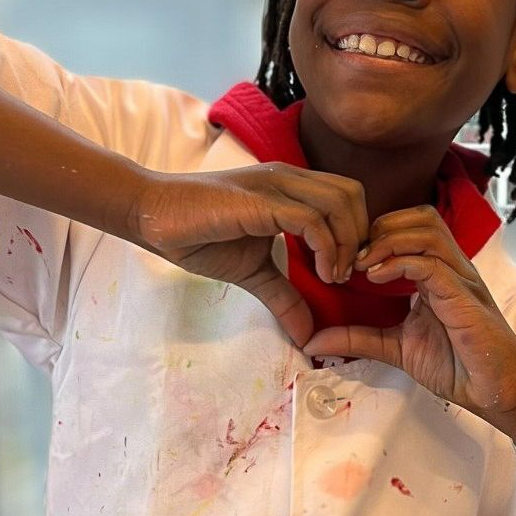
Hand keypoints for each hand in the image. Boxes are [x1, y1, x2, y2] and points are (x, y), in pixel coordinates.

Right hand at [126, 164, 368, 347]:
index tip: (348, 272)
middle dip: (361, 236)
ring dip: (347, 244)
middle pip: (353, 195)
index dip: (358, 232)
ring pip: (339, 203)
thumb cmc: (200, 236)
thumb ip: (285, 297)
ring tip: (334, 277)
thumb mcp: (254, 273)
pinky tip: (321, 274)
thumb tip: (307, 336)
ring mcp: (276, 186)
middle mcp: (289, 179)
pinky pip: (311, 220)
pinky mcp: (261, 201)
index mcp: (291, 188)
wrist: (154, 217)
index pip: (348, 197)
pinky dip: (327, 248)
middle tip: (348, 275)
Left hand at [300, 204, 515, 417]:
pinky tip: (376, 278)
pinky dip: (401, 264)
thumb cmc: (456, 366)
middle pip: (421, 217)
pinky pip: (433, 265)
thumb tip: (313, 341)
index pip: (411, 226)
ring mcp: (462, 280)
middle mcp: (453, 269)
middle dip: (382, 227)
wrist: (494, 392)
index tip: (348, 256)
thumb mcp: (395, 348)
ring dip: (388, 241)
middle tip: (353, 255)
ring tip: (362, 264)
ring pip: (428, 232)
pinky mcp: (466, 299)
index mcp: (439, 273)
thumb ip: (358, 338)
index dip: (377, 232)